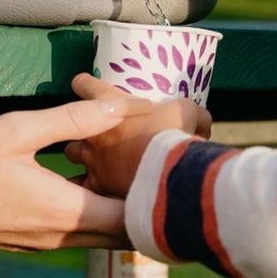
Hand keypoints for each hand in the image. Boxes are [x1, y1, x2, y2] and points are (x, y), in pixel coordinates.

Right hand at [0, 97, 155, 257]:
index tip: (172, 168)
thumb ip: (72, 120)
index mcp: (65, 211)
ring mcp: (45, 242)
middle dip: (145, 201)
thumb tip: (118, 107)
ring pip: (100, 229)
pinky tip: (83, 173)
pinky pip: (76, 227)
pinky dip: (90, 205)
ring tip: (125, 164)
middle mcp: (61, 235)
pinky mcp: (30, 239)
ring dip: (116, 202)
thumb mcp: (16, 130)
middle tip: (159, 165)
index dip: (159, 196)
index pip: (136, 218)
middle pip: (125, 230)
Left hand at [65, 73, 210, 197]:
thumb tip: (201, 127)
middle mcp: (93, 130)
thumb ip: (194, 116)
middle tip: (106, 136)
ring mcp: (92, 160)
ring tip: (106, 163)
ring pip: (75, 156)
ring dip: (88, 157)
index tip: (86, 87)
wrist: (166, 172)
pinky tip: (107, 192)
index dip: (85, 85)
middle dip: (87, 130)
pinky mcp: (98, 187)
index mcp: (109, 105)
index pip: (84, 85)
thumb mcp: (188, 113)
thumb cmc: (172, 134)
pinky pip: (88, 188)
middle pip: (74, 126)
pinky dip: (96, 189)